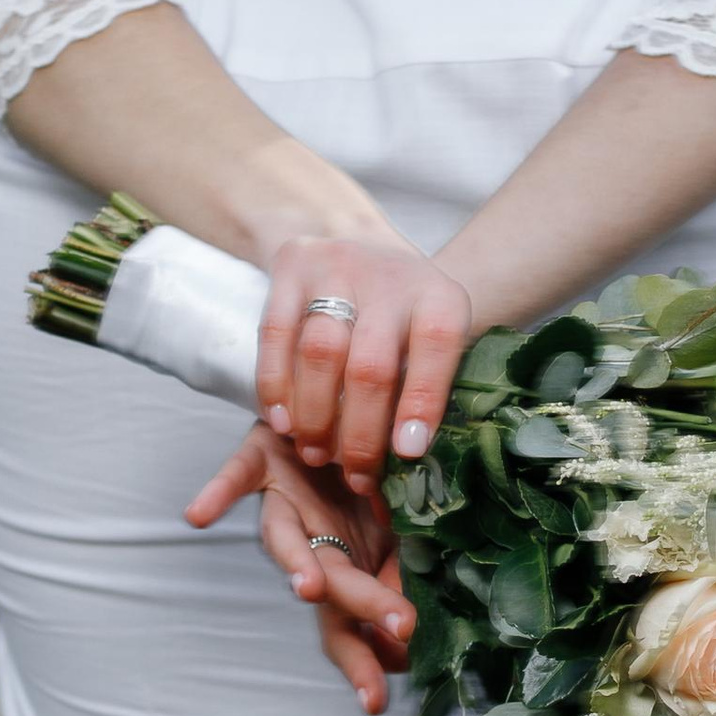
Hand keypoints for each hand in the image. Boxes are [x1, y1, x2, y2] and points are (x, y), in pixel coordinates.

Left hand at [185, 424, 413, 715]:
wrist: (327, 408)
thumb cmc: (359, 479)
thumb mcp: (390, 532)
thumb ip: (395, 580)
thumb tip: (412, 639)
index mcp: (344, 566)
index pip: (351, 626)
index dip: (360, 664)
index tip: (375, 705)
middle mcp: (310, 542)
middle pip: (332, 586)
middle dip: (364, 609)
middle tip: (400, 632)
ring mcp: (283, 503)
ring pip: (285, 538)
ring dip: (297, 563)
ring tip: (311, 588)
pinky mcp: (259, 458)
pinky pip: (236, 476)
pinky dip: (216, 495)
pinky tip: (198, 517)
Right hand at [252, 236, 471, 493]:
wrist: (357, 237)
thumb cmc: (402, 311)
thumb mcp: (431, 335)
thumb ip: (428, 386)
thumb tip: (414, 463)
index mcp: (440, 296)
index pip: (437, 348)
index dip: (422, 403)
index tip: (407, 452)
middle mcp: (392, 275)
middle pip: (370, 365)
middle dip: (360, 433)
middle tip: (356, 477)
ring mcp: (338, 266)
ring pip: (320, 353)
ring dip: (314, 416)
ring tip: (315, 454)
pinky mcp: (292, 266)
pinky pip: (275, 334)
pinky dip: (275, 385)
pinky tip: (281, 422)